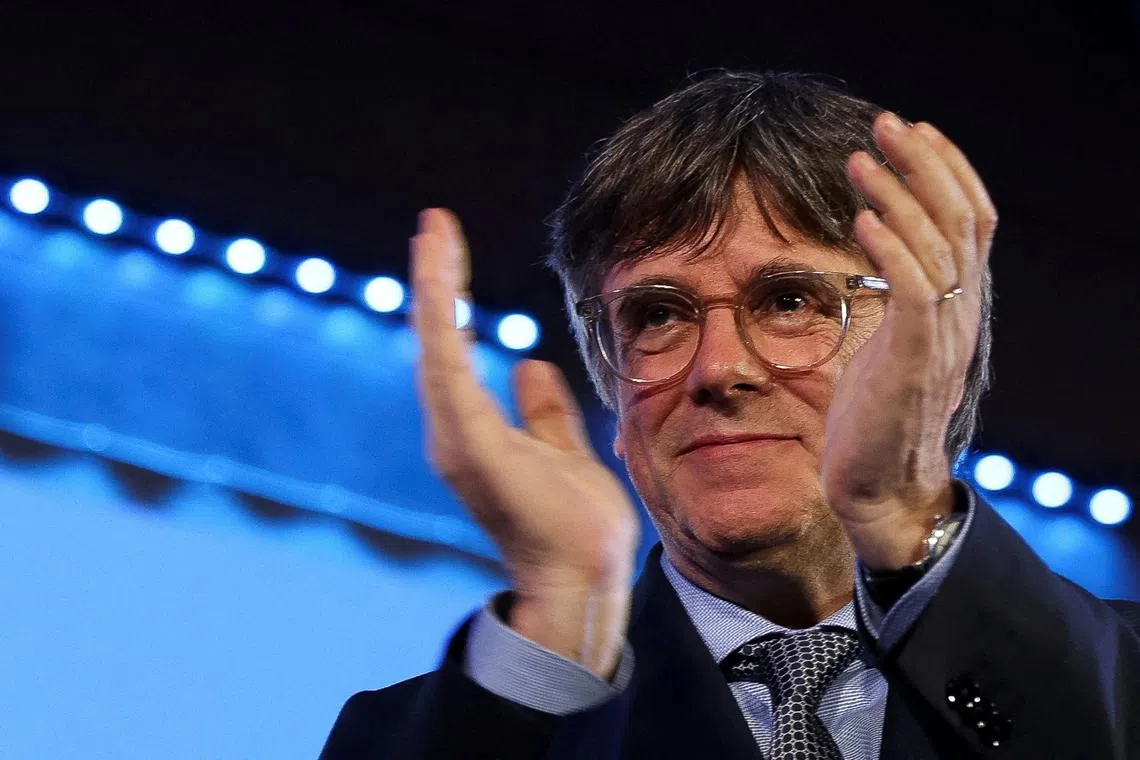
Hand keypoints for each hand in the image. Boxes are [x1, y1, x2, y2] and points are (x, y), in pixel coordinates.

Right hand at [411, 208, 638, 675]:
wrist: (582, 577)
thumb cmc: (575, 526)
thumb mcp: (565, 451)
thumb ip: (543, 412)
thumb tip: (529, 365)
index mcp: (476, 432)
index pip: (456, 353)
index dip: (450, 303)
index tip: (450, 253)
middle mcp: (456, 431)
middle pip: (436, 342)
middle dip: (435, 282)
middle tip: (435, 225)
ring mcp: (456, 436)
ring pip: (434, 344)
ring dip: (433, 285)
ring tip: (434, 232)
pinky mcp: (468, 439)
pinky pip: (447, 364)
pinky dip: (440, 315)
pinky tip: (438, 271)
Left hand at [823, 113, 996, 569]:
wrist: (878, 486)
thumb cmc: (875, 416)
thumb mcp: (890, 342)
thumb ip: (898, 298)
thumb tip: (878, 255)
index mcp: (956, 306)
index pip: (970, 222)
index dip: (947, 171)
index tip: (912, 133)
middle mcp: (960, 314)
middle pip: (959, 219)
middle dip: (923, 164)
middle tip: (886, 124)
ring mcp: (941, 336)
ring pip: (936, 245)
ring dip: (898, 195)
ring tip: (861, 160)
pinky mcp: (913, 359)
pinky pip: (914, 290)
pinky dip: (890, 249)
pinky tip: (861, 220)